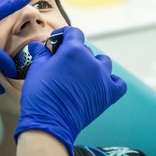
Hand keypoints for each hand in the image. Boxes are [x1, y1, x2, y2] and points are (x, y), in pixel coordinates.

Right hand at [14, 26, 126, 155]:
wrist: (50, 123)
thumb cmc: (41, 95)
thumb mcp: (36, 69)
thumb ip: (41, 54)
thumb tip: (38, 46)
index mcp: (73, 50)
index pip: (74, 33)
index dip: (65, 34)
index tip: (57, 41)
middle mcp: (91, 61)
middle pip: (85, 49)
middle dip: (74, 53)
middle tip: (62, 65)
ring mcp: (103, 77)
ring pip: (103, 62)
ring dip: (93, 65)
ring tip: (82, 75)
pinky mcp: (109, 94)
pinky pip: (118, 82)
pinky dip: (111, 81)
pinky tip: (101, 84)